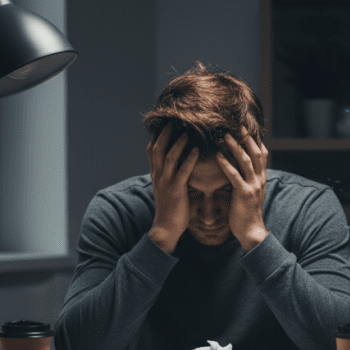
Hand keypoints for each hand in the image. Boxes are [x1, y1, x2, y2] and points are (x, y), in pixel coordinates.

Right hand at [147, 125, 198, 253]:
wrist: (166, 227)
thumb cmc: (171, 208)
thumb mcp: (167, 188)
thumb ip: (170, 175)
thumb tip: (177, 165)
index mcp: (156, 174)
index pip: (152, 151)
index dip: (157, 136)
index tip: (163, 124)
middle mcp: (158, 176)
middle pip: (158, 149)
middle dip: (165, 134)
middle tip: (173, 121)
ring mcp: (166, 182)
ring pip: (169, 157)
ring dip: (178, 143)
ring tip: (187, 132)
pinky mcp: (176, 190)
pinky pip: (182, 171)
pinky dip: (189, 159)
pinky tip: (196, 150)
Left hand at [215, 131, 268, 251]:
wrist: (251, 231)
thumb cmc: (246, 212)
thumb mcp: (250, 192)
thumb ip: (247, 178)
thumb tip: (239, 166)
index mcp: (261, 178)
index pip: (262, 154)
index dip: (255, 140)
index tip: (247, 127)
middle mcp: (259, 179)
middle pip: (255, 152)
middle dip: (247, 138)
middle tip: (237, 124)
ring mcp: (253, 185)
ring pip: (245, 160)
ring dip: (235, 146)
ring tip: (225, 135)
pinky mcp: (243, 193)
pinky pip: (234, 175)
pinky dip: (226, 164)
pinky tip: (217, 156)